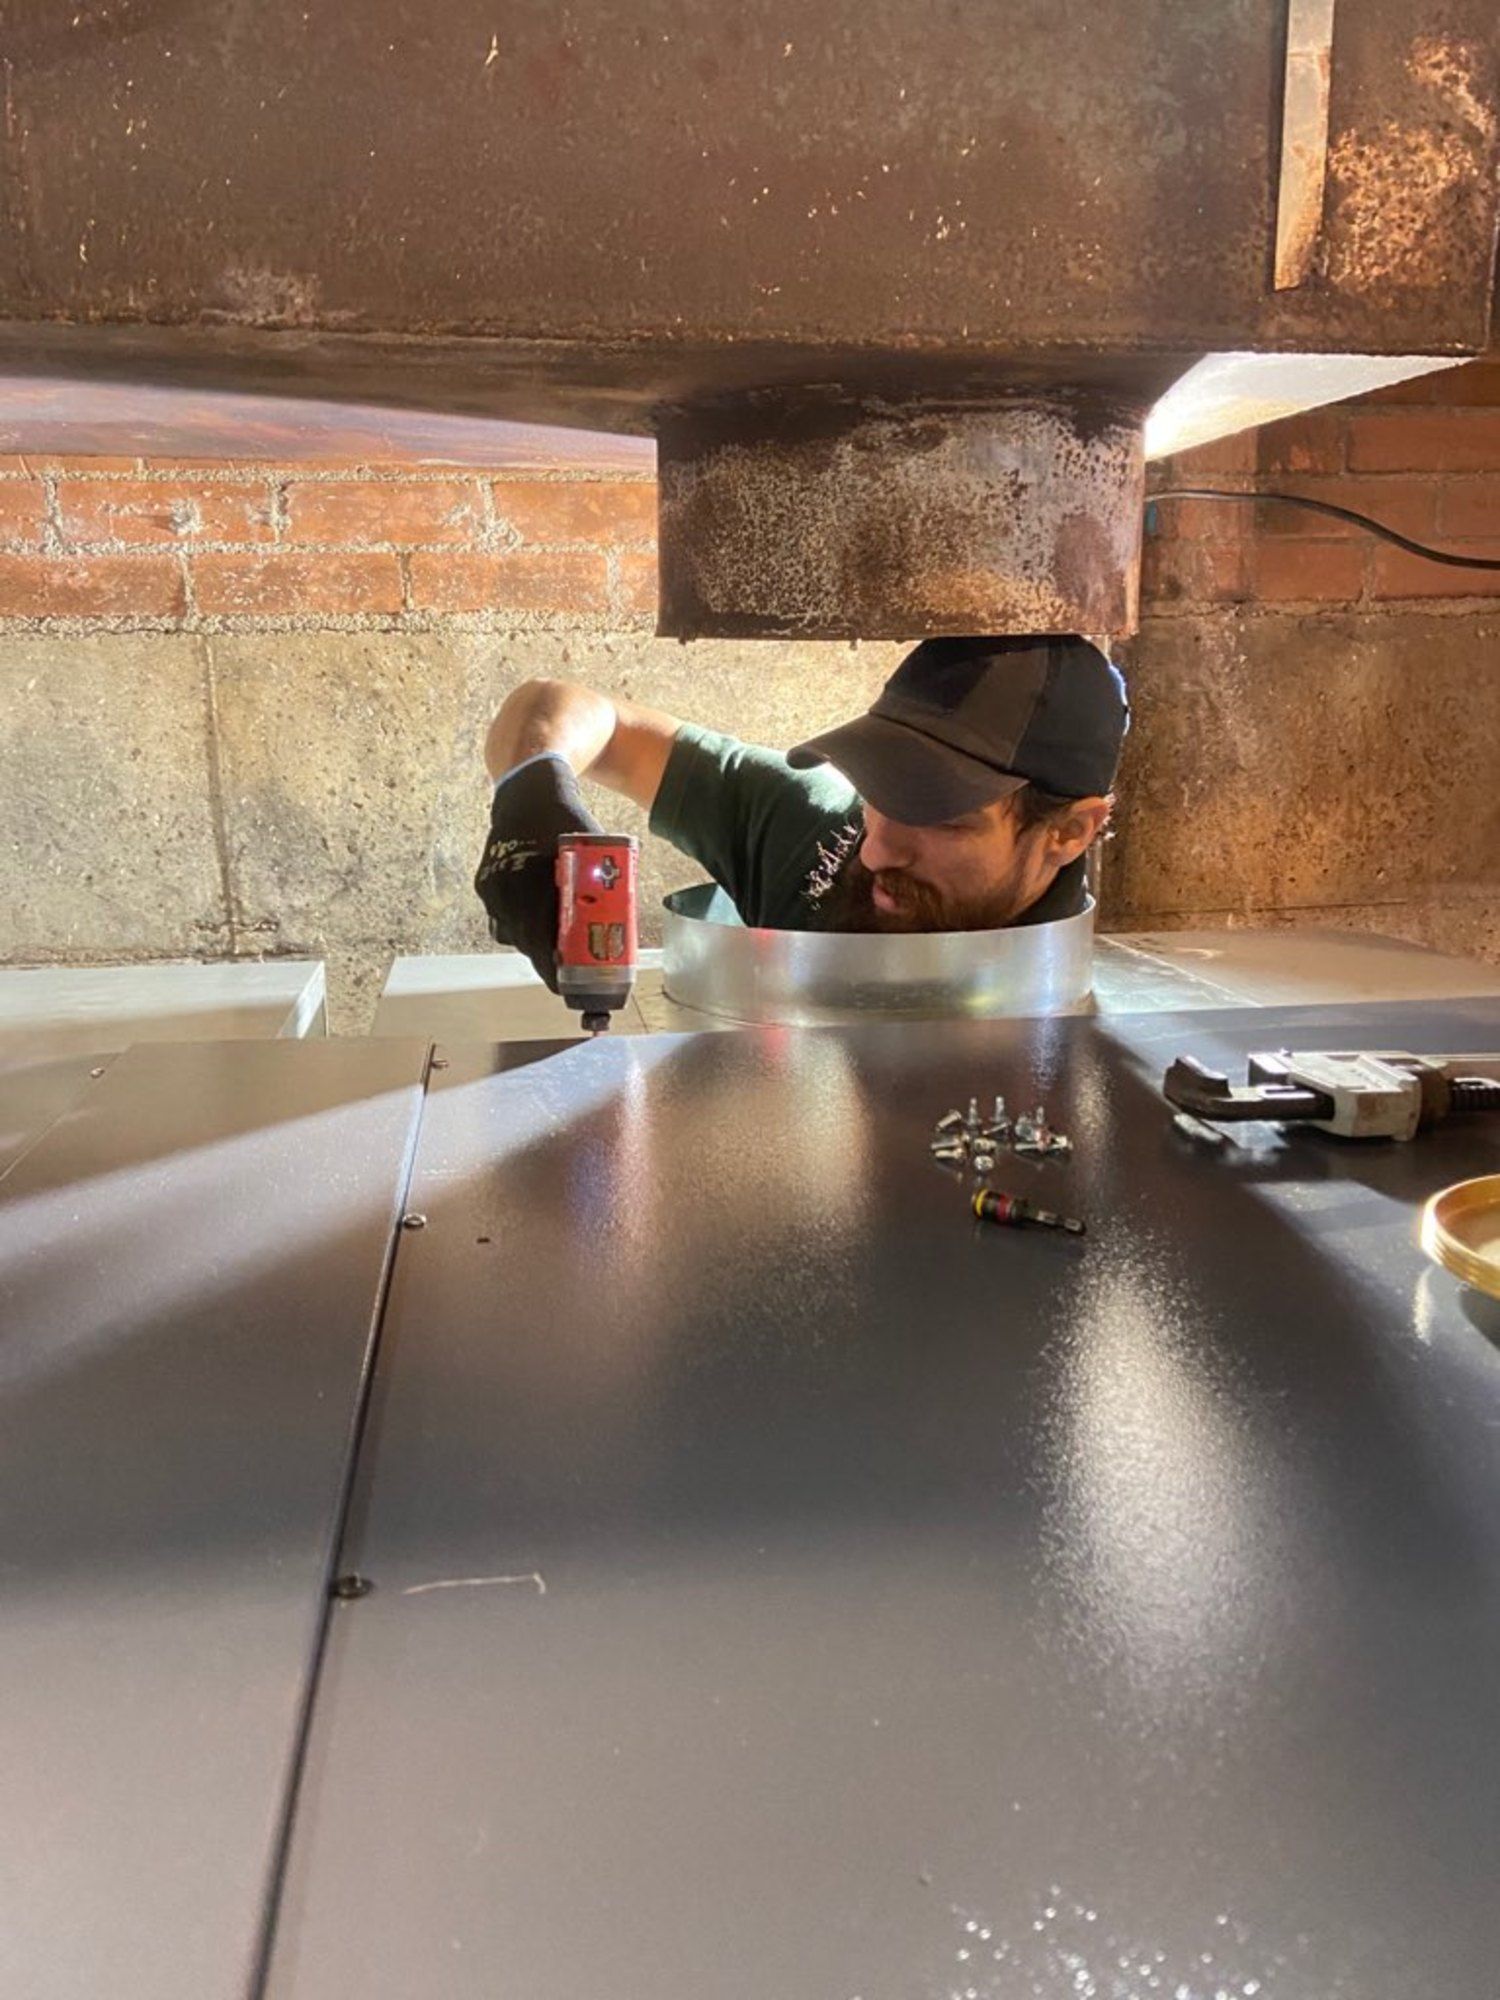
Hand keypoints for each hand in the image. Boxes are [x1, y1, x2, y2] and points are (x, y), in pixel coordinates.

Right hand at [473, 755, 601, 990]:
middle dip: (547, 960)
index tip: (564, 987)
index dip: (551, 968)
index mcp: (530, 880)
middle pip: (524, 941)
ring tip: (556, 945)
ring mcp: (491, 888)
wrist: (527, 790)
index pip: (537, 939)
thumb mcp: (593, 845)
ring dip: (534, 941)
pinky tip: (539, 920)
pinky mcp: (485, 884)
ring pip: (511, 932)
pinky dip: (521, 923)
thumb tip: (623, 917)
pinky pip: (502, 917)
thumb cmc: (565, 818)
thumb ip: (605, 879)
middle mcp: (504, 888)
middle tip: (568, 974)